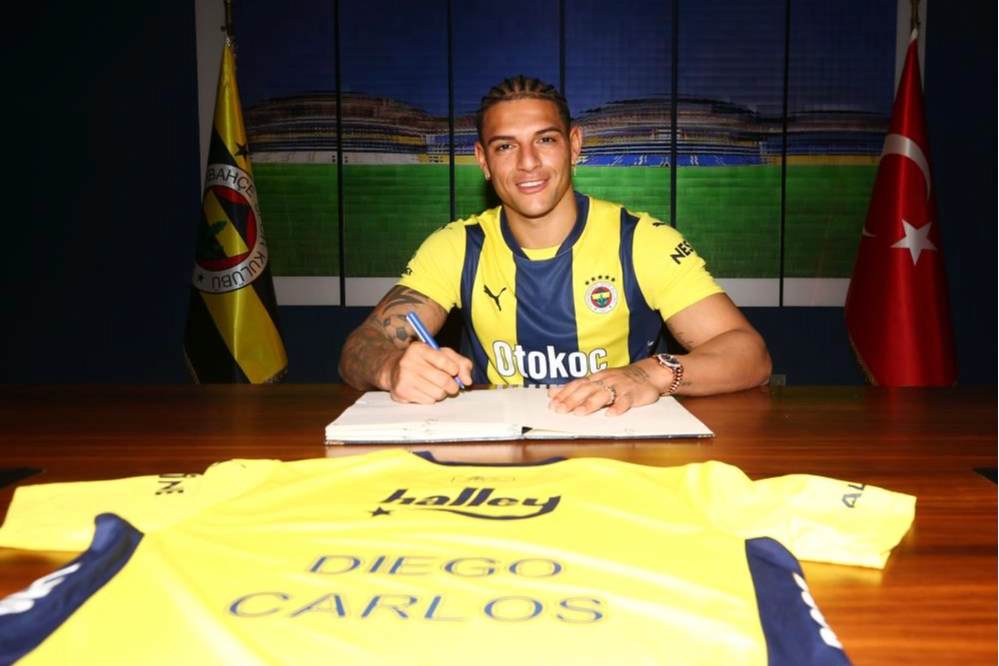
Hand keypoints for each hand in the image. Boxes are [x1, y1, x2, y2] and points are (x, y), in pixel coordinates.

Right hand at [387, 342, 472, 404]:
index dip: (455, 369)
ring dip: (442, 393)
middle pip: (443, 380)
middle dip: (452, 386)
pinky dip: (431, 398)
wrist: (393, 370)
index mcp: (419, 348)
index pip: (444, 360)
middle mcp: (409, 361)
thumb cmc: (423, 362)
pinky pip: (428, 401)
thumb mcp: (441, 355)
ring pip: (438, 393)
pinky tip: (424, 391)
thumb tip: (467, 380)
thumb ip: (460, 363)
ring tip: (435, 387)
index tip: (454, 371)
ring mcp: (404, 378)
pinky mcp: (402, 392)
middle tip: (451, 385)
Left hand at [547, 361, 662, 415]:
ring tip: (580, 413)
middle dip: (572, 400)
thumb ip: (576, 387)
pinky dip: (618, 407)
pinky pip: (625, 401)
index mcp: (596, 378)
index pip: (577, 385)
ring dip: (591, 404)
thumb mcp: (597, 381)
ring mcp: (620, 387)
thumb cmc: (620, 379)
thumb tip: (552, 393)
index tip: (552, 404)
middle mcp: (605, 381)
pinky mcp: (633, 395)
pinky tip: (611, 414)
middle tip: (560, 410)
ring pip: (604, 394)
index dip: (564, 394)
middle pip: (586, 390)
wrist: (648, 373)